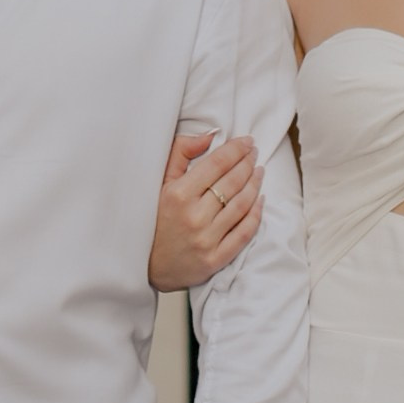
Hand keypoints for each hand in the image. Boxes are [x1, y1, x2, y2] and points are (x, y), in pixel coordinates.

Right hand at [149, 131, 261, 290]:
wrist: (143, 266)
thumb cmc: (152, 220)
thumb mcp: (159, 183)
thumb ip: (180, 154)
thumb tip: (209, 137)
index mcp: (178, 194)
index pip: (217, 164)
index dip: (236, 149)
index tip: (246, 141)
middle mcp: (194, 216)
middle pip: (232, 182)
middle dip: (247, 163)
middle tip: (253, 153)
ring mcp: (206, 239)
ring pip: (242, 205)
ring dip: (255, 184)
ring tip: (259, 171)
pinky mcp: (215, 259)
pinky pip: (244, 233)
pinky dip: (256, 214)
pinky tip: (260, 200)